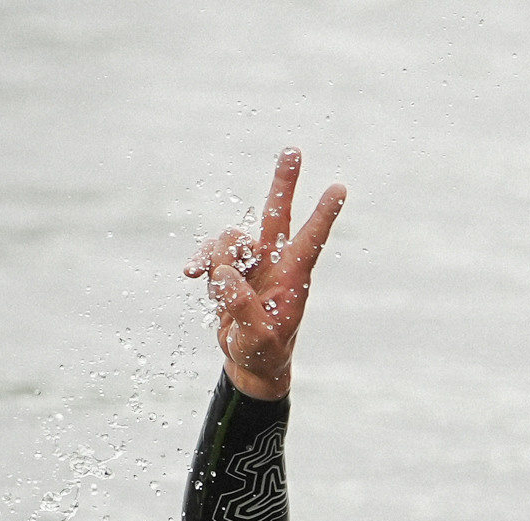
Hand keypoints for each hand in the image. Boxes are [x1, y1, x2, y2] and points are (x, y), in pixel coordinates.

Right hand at [183, 149, 345, 400]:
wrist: (249, 362)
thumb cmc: (264, 351)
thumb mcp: (258, 337)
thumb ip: (243, 308)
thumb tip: (227, 276)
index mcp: (292, 277)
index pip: (310, 240)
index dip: (323, 215)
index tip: (339, 188)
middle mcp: (273, 262)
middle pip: (278, 215)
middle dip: (283, 183)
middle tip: (293, 150)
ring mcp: (251, 264)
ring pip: (232, 238)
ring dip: (218, 256)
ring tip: (216, 286)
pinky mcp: (229, 271)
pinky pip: (211, 255)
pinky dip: (201, 261)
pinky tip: (190, 272)